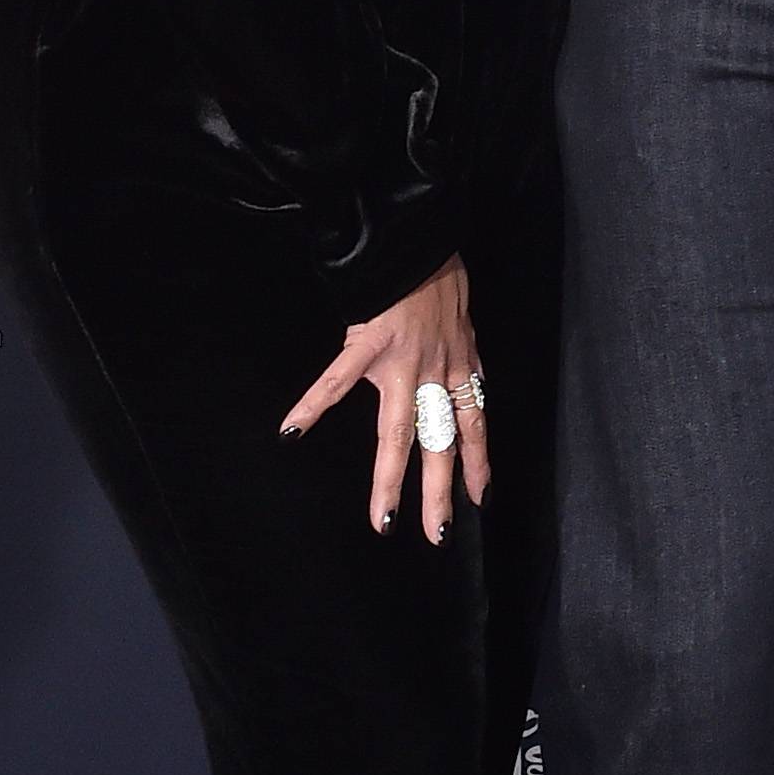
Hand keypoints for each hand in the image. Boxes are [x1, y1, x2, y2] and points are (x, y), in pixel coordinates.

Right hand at [278, 258, 487, 541]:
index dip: (478, 462)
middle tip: (438, 535)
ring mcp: (403, 362)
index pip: (474, 424)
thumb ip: (462, 355)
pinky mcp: (369, 342)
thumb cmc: (439, 274)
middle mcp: (436, 373)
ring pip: (399, 432)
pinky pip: (339, 379)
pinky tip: (293, 429)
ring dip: (391, 479)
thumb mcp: (463, 321)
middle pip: (441, 443)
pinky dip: (314, 404)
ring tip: (384, 519)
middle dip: (439, 492)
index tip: (480, 498)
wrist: (417, 239)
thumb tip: (469, 379)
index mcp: (459, 367)